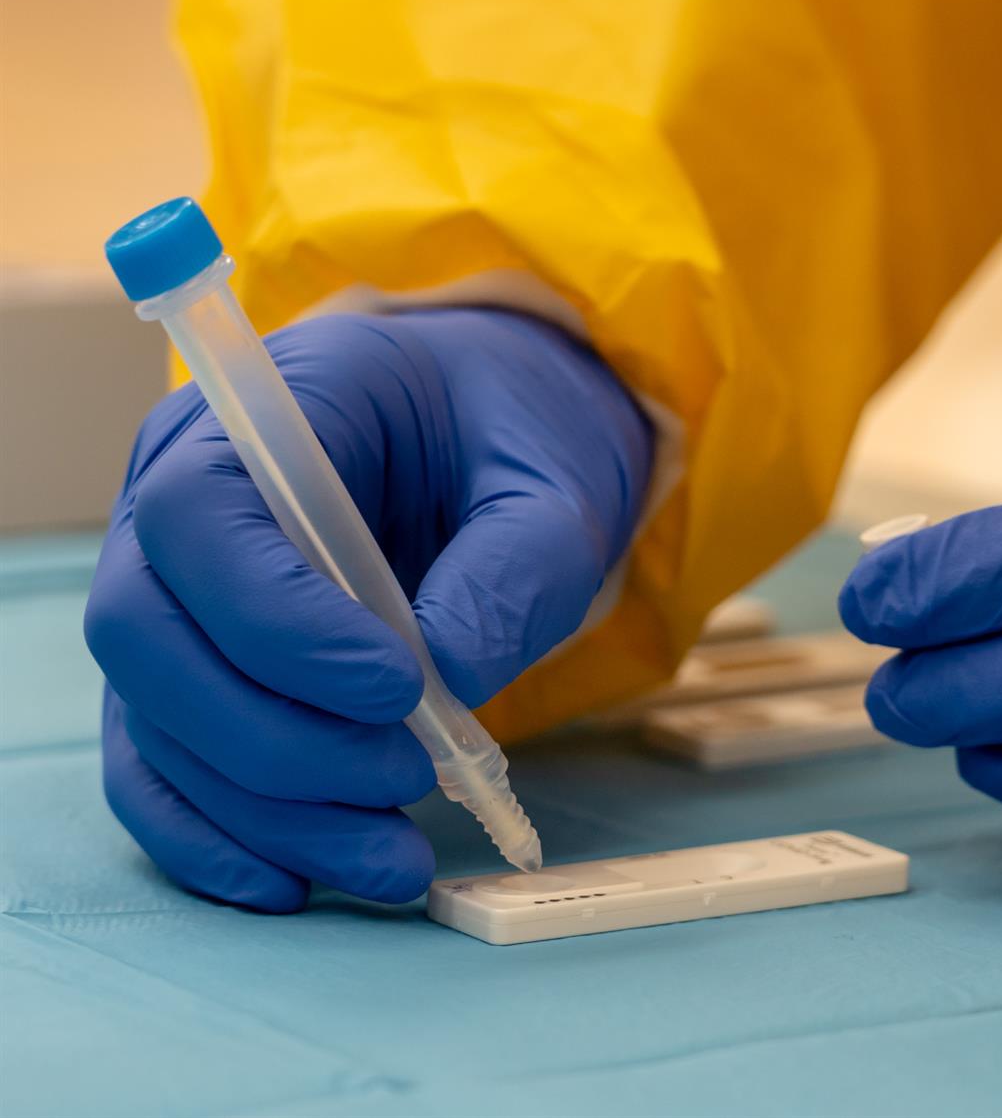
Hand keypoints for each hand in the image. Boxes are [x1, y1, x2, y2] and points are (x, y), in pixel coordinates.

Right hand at [85, 310, 650, 911]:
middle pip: (148, 637)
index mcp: (264, 414)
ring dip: (266, 812)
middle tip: (407, 778)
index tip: (394, 690)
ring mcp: (172, 590)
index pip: (198, 516)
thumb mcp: (558, 480)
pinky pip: (162, 769)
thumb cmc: (517, 436)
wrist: (503, 439)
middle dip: (272, 737)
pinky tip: (299, 882)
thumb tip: (449, 675)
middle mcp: (178, 498)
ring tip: (396, 859)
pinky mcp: (191, 674)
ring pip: (157, 721)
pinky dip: (217, 838)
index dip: (277, 621)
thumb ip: (517, 564)